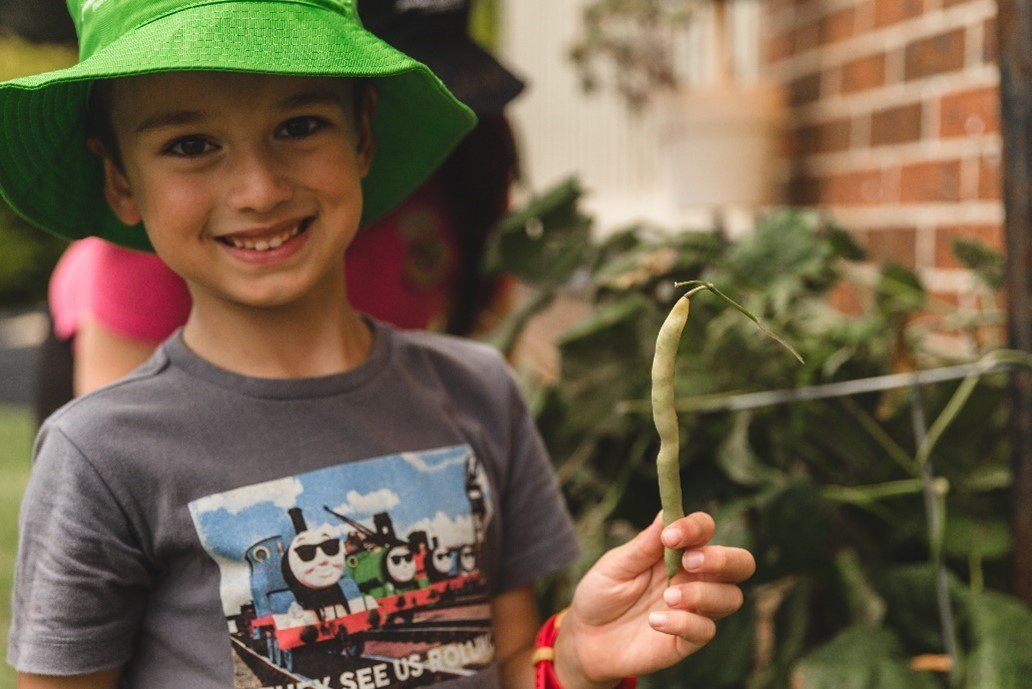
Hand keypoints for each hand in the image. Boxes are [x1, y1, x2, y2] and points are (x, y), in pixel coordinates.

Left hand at [553, 511, 754, 688]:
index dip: (695, 528)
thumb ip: (644, 544)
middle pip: (740, 563)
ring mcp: (695, 609)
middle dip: (723, 559)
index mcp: (679, 551)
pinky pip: (706, 630)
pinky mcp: (688, 639)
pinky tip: (655, 622)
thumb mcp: (616, 565)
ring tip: (667, 597)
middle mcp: (695, 577)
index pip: (705, 530)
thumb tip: (666, 513)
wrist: (586, 638)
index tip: (671, 535)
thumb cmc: (602, 593)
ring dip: (702, 593)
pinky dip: (684, 623)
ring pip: (731, 597)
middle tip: (689, 562)